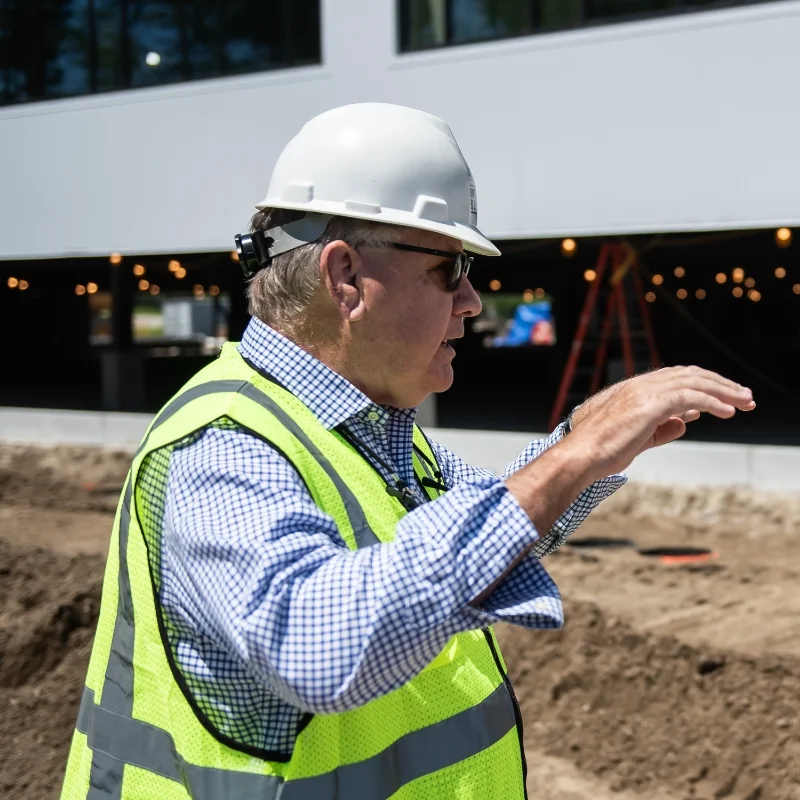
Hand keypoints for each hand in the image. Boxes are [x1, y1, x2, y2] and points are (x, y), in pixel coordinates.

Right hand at [565, 366, 754, 479]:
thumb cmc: (602, 451)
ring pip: (694, 382)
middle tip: (745, 397)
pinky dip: (713, 402)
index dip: (704, 384)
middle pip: (690, 375)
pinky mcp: (649, 405)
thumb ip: (662, 427)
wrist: (581, 455)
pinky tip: (728, 412)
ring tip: (746, 402)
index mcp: (633, 390)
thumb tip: (685, 421)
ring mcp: (644, 392)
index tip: (725, 398)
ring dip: (724, 391)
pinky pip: (690, 397)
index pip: (676, 377)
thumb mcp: (638, 437)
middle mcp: (639, 385)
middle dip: (721, 384)